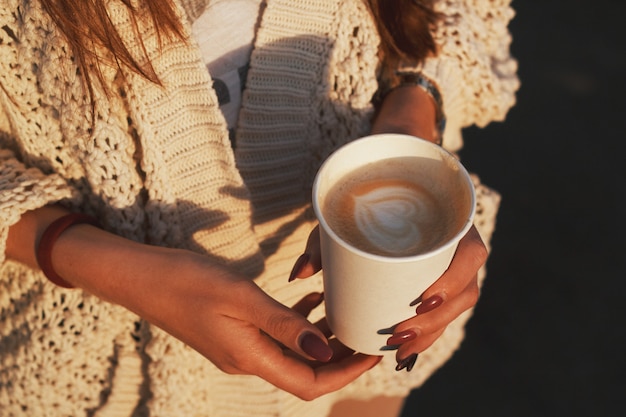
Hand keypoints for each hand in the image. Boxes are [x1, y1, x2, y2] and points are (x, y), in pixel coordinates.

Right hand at [6, 207, 379, 400]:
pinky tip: (309, 299)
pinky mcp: (232, 333)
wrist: (142, 277)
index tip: (372, 352)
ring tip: (343, 312)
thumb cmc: (187, 281)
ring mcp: (238, 348)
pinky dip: (297, 323)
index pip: (310, 383)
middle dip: (339, 356)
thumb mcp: (241, 297)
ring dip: (320, 338)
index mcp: (250, 357)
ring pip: (292, 353)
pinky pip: (275, 337)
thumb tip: (324, 350)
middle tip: (365, 331)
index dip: (346, 373)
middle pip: (305, 372)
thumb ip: (284, 325)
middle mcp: (247, 360)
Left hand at [289, 225, 487, 369]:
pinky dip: (425, 336)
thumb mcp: (343, 218)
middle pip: (465, 292)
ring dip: (430, 334)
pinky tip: (404, 353)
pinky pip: (443, 316)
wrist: (376, 200)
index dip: (456, 279)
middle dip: (434, 321)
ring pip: (455, 310)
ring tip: (398, 349)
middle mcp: (457, 247)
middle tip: (398, 333)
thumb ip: (321, 242)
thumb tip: (299, 273)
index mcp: (449, 221)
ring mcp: (453, 270)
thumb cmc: (363, 206)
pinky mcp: (441, 287)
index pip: (472, 252)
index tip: (424, 298)